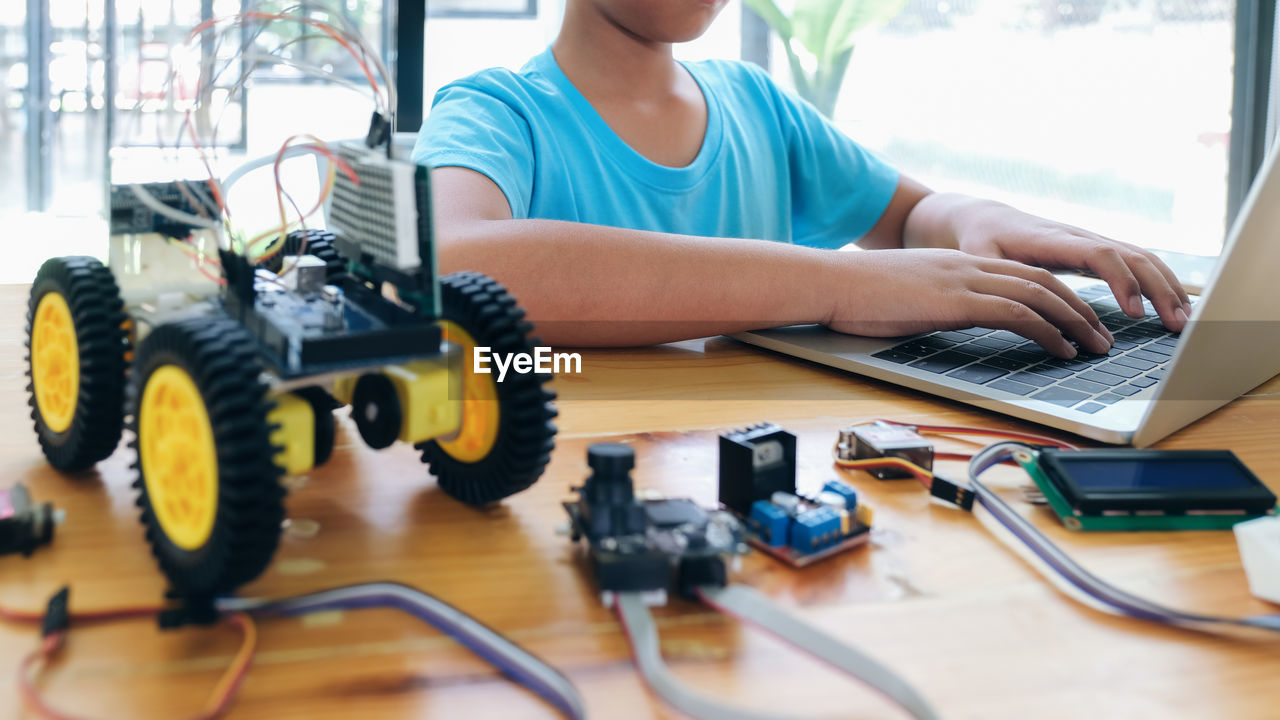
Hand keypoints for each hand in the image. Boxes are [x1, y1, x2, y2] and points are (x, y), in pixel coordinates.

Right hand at [829, 248, 1112, 357]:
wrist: (830, 282)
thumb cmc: (855, 296)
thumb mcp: (905, 297)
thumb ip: (933, 303)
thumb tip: (942, 321)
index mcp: (957, 264)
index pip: (1022, 273)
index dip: (1057, 294)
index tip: (1077, 317)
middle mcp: (967, 266)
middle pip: (1042, 280)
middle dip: (1079, 308)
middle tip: (1102, 334)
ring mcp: (963, 280)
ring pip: (1038, 294)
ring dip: (1074, 321)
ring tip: (1094, 345)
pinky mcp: (956, 300)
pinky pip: (1015, 313)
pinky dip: (1046, 331)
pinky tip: (1061, 349)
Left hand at [948, 200, 1192, 331]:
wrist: (988, 219)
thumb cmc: (982, 242)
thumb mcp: (981, 258)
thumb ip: (999, 278)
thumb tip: (1017, 308)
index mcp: (1055, 239)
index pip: (1101, 254)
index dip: (1122, 281)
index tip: (1134, 313)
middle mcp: (1081, 237)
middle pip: (1133, 256)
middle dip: (1159, 290)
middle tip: (1174, 325)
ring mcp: (1093, 242)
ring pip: (1142, 258)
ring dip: (1166, 288)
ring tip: (1182, 321)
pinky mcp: (1097, 251)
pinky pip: (1136, 263)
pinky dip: (1158, 283)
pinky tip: (1171, 307)